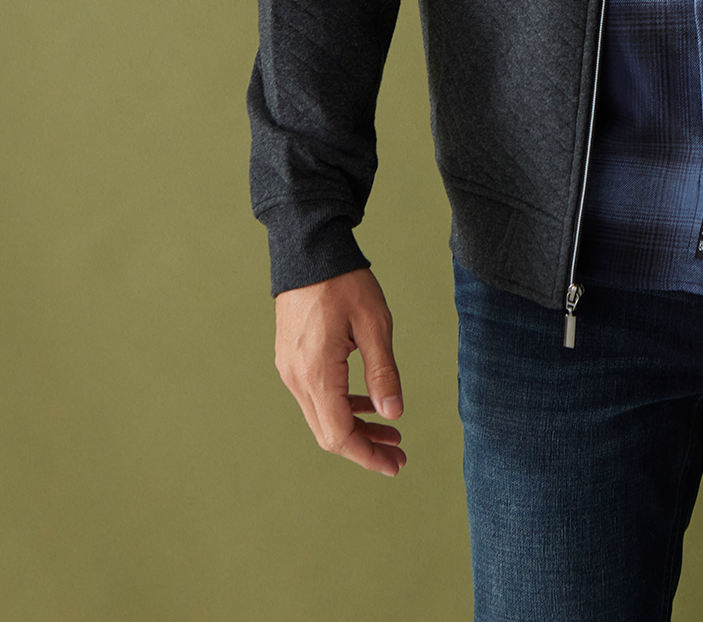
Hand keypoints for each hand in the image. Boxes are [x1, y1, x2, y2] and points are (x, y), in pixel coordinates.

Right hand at [274, 267, 405, 475]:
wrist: (308, 251)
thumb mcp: (374, 324)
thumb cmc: (344, 282)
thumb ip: (383, 372)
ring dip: (354, 428)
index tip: (394, 464)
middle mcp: (296, 378)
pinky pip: (316, 397)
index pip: (339, 435)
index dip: (367, 455)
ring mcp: (290, 370)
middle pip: (328, 433)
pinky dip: (342, 407)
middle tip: (398, 454)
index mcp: (316, 373)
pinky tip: (367, 405)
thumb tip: (393, 415)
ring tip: (390, 432)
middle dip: (364, 448)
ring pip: (322, 417)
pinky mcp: (292, 359)